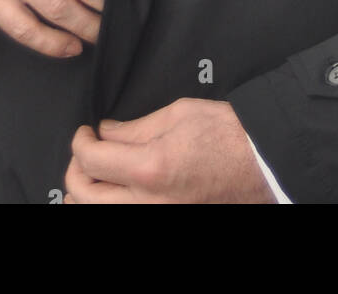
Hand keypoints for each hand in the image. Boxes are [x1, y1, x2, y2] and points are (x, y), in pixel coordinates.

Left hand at [64, 99, 278, 203]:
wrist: (262, 164)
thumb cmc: (228, 135)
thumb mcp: (178, 115)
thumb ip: (134, 127)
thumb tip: (105, 132)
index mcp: (150, 169)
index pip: (90, 160)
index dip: (80, 141)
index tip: (85, 131)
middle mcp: (148, 204)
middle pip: (84, 194)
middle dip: (75, 169)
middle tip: (85, 150)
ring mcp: (158, 218)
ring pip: (99, 212)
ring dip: (88, 193)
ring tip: (95, 172)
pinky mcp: (167, 222)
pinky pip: (124, 216)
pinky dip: (110, 204)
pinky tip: (115, 190)